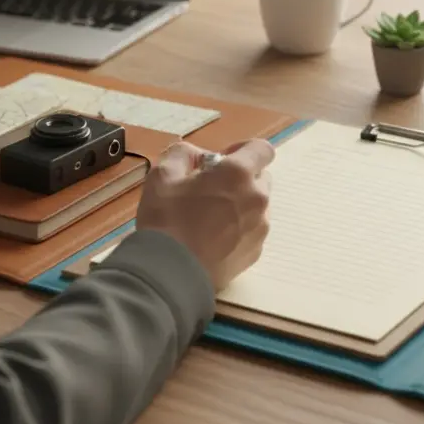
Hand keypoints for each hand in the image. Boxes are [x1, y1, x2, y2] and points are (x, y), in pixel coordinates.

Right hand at [135, 139, 275, 290]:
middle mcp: (257, 199)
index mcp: (238, 174)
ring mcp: (260, 229)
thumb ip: (183, 154)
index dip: (243, 150)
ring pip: (257, 206)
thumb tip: (198, 156)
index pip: (262, 149)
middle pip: (261, 178)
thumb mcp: (162, 175)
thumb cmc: (166, 220)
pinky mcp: (255, 253)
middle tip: (210, 191)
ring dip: (240, 205)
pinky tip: (213, 240)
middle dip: (240, 179)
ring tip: (210, 219)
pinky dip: (239, 229)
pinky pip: (252, 231)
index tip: (221, 161)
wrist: (171, 275)